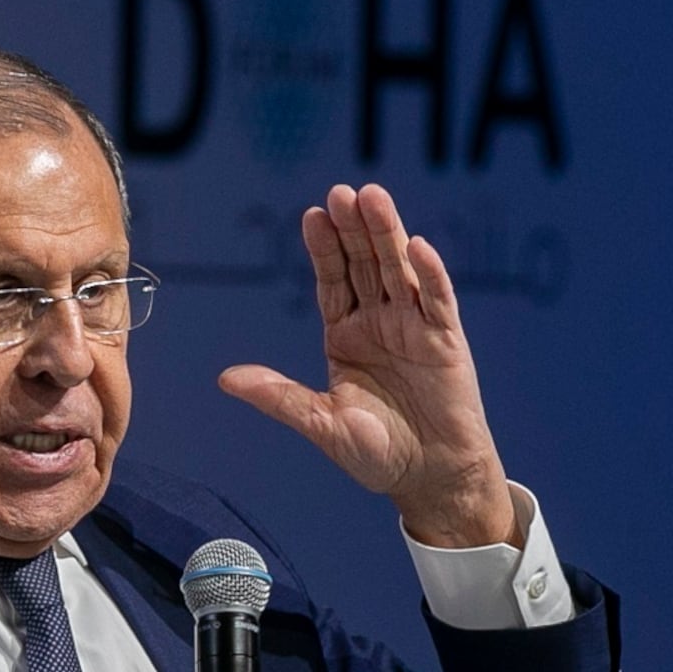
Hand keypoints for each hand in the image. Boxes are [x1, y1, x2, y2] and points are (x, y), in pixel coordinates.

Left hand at [220, 183, 520, 547]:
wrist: (430, 479)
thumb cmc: (377, 454)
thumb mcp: (321, 423)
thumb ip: (279, 397)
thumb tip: (226, 379)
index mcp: (346, 334)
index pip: (333, 280)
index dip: (324, 249)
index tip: (312, 216)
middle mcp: (379, 322)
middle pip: (364, 264)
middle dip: (352, 229)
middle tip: (340, 192)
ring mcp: (414, 327)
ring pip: (398, 271)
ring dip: (388, 235)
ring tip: (373, 198)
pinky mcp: (446, 341)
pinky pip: (437, 301)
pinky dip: (428, 275)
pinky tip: (418, 247)